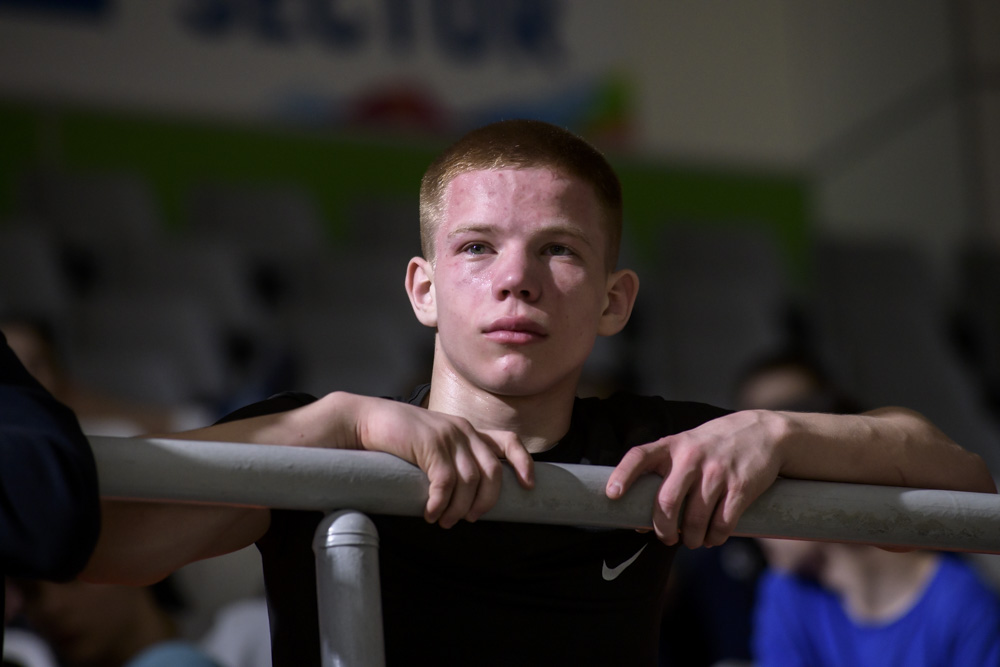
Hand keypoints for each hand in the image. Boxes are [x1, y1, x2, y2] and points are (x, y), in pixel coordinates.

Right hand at [351, 395, 534, 527]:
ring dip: (459, 508)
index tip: (529, 486)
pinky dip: (440, 503)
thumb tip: (463, 494)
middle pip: (493, 471)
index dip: (523, 463)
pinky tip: (430, 512)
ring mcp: (447, 435)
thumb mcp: (431, 443)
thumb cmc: (395, 437)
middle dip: (486, 501)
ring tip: (443, 521)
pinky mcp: (430, 444)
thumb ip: (450, 458)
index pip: (507, 441)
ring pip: (470, 481)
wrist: (364, 420)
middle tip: (469, 518)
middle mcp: (462, 430)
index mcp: (467, 429)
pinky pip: (445, 482)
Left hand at [605, 410, 783, 547]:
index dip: (623, 475)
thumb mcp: (687, 446)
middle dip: (663, 529)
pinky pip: (722, 524)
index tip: (612, 495)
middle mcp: (691, 457)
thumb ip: (666, 474)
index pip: (638, 456)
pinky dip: (715, 537)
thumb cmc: (714, 446)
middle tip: (666, 539)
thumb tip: (640, 520)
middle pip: (666, 502)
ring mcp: (717, 472)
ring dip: (691, 538)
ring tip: (692, 541)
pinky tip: (713, 537)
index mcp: (672, 445)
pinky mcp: (741, 487)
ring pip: (694, 520)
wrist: (764, 432)